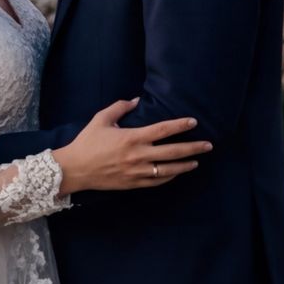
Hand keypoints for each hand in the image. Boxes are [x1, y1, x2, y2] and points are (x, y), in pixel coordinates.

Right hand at [53, 99, 212, 193]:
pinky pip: (157, 182)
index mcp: (132, 138)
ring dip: (185, 165)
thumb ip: (120, 107)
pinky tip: (177, 173)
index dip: (180, 125)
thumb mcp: (101, 119)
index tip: (193, 122)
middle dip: (193, 148)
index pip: (163, 130)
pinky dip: (169, 177)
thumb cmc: (87, 142)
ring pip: (168, 170)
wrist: (75, 169)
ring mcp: (137, 172)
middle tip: (208, 145)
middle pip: (173, 152)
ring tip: (197, 161)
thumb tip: (136, 100)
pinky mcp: (133, 184)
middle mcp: (138, 156)